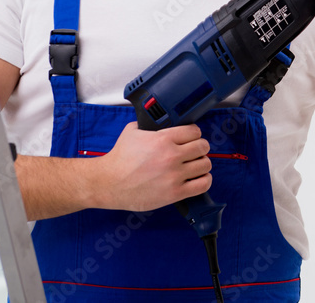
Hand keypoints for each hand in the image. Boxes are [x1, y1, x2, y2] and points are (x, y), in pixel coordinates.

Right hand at [90, 123, 211, 211]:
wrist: (108, 183)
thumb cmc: (119, 159)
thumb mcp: (132, 132)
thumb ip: (150, 125)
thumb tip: (159, 122)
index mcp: (163, 138)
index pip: (194, 131)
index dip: (194, 133)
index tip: (190, 137)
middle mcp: (171, 156)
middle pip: (203, 146)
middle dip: (199, 147)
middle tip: (193, 151)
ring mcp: (174, 175)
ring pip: (205, 164)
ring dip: (202, 163)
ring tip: (194, 165)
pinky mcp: (174, 193)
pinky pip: (203, 184)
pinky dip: (204, 180)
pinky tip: (197, 178)